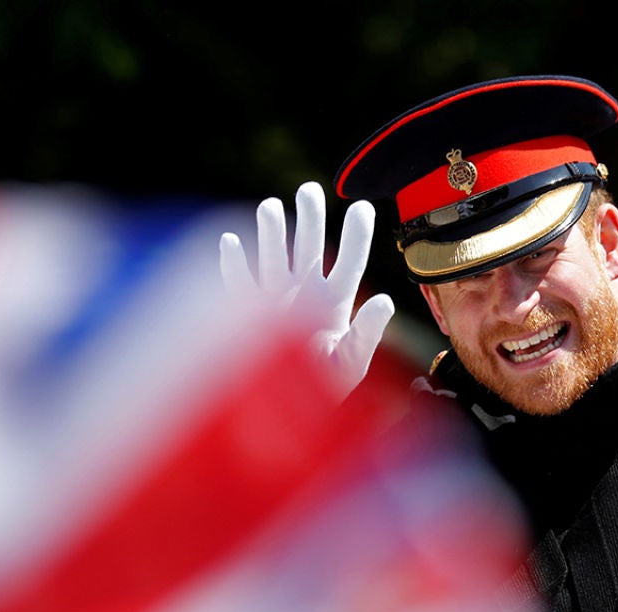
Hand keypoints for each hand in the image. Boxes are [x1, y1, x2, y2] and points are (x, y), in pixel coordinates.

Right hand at [219, 182, 394, 402]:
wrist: (290, 417)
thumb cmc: (327, 389)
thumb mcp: (352, 362)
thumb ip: (368, 331)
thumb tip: (387, 300)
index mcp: (336, 303)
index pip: (349, 261)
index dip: (356, 235)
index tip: (363, 206)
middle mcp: (305, 296)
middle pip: (308, 248)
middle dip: (308, 218)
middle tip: (310, 189)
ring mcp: (276, 303)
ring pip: (274, 259)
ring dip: (272, 234)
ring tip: (270, 207)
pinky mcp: (248, 317)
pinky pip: (238, 285)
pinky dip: (233, 264)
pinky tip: (230, 242)